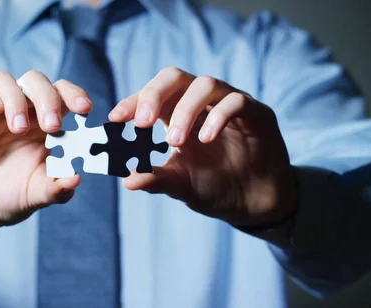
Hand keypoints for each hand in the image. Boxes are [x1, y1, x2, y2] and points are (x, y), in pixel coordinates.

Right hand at [0, 71, 92, 240]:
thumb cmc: (6, 199)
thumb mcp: (35, 198)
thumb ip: (56, 189)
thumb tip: (76, 178)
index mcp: (41, 126)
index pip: (61, 94)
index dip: (74, 94)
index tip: (85, 110)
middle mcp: (17, 113)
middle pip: (35, 82)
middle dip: (48, 98)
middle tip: (53, 126)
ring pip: (4, 80)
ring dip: (17, 99)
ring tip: (19, 129)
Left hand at [109, 67, 296, 226]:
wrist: (253, 202)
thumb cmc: (214, 186)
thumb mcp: (180, 185)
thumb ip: (156, 179)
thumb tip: (126, 180)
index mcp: (176, 114)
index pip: (151, 95)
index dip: (132, 101)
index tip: (115, 119)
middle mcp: (200, 103)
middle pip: (174, 76)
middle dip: (154, 94)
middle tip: (141, 122)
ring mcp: (228, 104)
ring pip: (205, 83)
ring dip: (186, 109)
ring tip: (175, 141)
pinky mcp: (256, 113)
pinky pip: (236, 101)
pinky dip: (218, 116)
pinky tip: (205, 139)